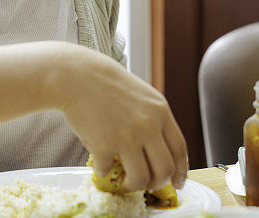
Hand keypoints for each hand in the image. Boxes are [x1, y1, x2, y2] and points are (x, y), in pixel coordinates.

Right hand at [59, 46, 188, 191]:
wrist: (77, 75)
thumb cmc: (107, 84)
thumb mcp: (142, 96)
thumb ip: (153, 121)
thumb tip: (157, 154)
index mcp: (160, 111)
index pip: (180, 149)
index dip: (181, 171)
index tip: (177, 183)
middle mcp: (148, 125)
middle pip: (165, 169)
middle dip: (158, 182)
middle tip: (148, 184)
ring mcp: (127, 136)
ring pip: (141, 178)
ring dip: (132, 184)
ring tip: (123, 179)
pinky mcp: (104, 145)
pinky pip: (108, 171)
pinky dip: (104, 171)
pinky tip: (100, 163)